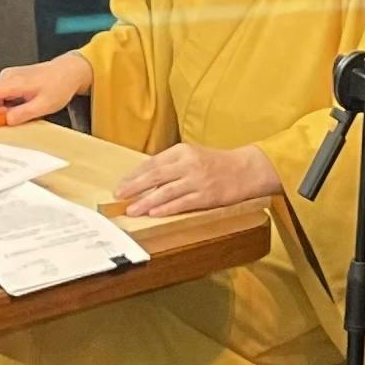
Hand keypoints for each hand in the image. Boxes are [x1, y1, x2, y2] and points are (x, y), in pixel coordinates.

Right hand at [0, 54, 91, 124]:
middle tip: (4, 125)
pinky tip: (19, 110)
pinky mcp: (13, 79)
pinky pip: (2, 94)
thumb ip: (23, 114)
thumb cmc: (60, 83)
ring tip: (18, 117)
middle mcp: (10, 76)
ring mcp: (11, 76)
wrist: (70, 71)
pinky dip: (5, 105)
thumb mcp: (44, 105)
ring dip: (0, 110)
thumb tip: (7, 121)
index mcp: (15, 81)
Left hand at [112, 141, 281, 218]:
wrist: (246, 169)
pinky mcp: (206, 195)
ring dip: (146, 201)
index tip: (121, 184)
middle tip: (119, 196)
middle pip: (155, 175)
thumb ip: (171, 166)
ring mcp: (198, 180)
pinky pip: (182, 203)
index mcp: (183, 151)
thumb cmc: (216, 163)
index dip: (134, 175)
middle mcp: (189, 163)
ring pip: (166, 191)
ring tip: (132, 209)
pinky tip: (154, 213)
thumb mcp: (192, 156)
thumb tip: (146, 180)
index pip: (152, 163)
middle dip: (134, 186)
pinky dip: (167, 208)